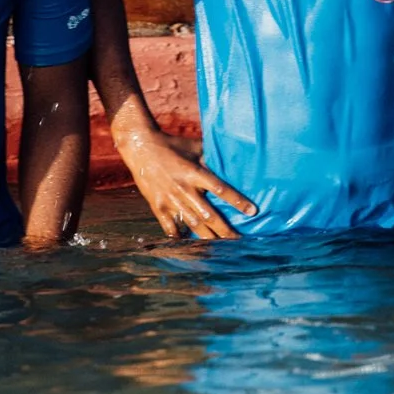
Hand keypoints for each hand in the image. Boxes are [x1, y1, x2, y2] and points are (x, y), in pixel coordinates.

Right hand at [120, 124, 255, 240]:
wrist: (141, 147)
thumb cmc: (172, 145)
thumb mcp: (194, 147)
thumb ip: (211, 157)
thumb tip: (230, 161)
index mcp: (194, 173)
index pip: (221, 190)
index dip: (237, 201)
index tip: (252, 211)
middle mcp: (184, 189)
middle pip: (209, 215)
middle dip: (225, 230)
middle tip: (239, 241)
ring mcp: (170, 200)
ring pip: (192, 224)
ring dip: (208, 238)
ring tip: (221, 248)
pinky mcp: (157, 206)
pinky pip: (170, 227)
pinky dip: (180, 237)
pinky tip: (191, 245)